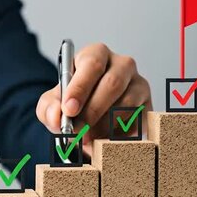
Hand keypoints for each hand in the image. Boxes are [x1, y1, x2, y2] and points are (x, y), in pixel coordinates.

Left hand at [36, 43, 151, 156]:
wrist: (89, 120)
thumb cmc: (72, 104)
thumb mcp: (53, 104)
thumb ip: (48, 108)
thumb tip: (57, 117)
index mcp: (96, 55)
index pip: (92, 64)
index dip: (80, 87)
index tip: (69, 110)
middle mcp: (122, 65)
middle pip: (113, 83)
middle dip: (92, 111)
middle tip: (78, 131)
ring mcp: (139, 85)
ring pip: (127, 105)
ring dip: (104, 127)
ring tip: (87, 139)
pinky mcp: (149, 107)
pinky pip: (137, 122)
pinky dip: (118, 136)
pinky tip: (103, 140)